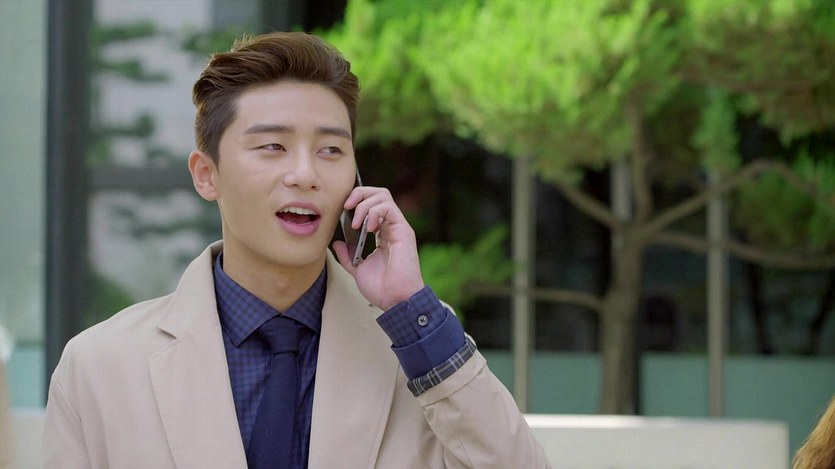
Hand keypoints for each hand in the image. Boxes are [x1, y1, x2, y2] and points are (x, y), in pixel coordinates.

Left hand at [332, 186, 424, 310]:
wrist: (395, 300)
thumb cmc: (382, 288)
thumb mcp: (357, 269)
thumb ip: (347, 256)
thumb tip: (337, 243)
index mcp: (382, 234)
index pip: (371, 205)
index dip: (356, 201)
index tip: (342, 211)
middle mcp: (391, 227)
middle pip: (378, 194)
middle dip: (359, 194)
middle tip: (346, 206)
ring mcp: (398, 227)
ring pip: (383, 196)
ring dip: (363, 205)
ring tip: (356, 224)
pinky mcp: (403, 230)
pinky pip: (388, 207)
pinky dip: (373, 212)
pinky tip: (367, 228)